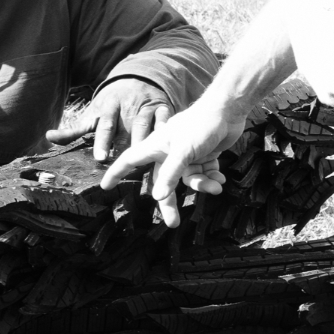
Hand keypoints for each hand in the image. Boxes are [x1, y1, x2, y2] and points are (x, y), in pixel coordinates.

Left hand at [45, 79, 172, 161]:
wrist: (135, 78)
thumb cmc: (109, 105)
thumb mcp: (91, 114)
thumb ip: (73, 130)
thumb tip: (48, 137)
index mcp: (108, 107)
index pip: (105, 125)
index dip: (103, 141)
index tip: (101, 158)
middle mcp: (127, 107)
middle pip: (126, 128)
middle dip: (126, 146)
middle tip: (124, 165)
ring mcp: (146, 107)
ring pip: (146, 126)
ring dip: (146, 143)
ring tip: (145, 164)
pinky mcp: (163, 108)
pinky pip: (165, 121)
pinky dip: (166, 131)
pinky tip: (168, 146)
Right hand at [99, 99, 245, 226]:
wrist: (228, 110)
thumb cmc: (200, 124)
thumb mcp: (183, 151)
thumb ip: (170, 174)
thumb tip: (158, 196)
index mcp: (155, 146)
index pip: (130, 161)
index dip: (116, 173)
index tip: (105, 187)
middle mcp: (168, 152)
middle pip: (164, 182)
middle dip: (170, 202)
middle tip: (173, 223)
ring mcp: (186, 155)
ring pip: (188, 180)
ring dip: (202, 185)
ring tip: (216, 185)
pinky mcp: (203, 156)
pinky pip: (203, 175)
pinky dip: (211, 178)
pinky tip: (220, 179)